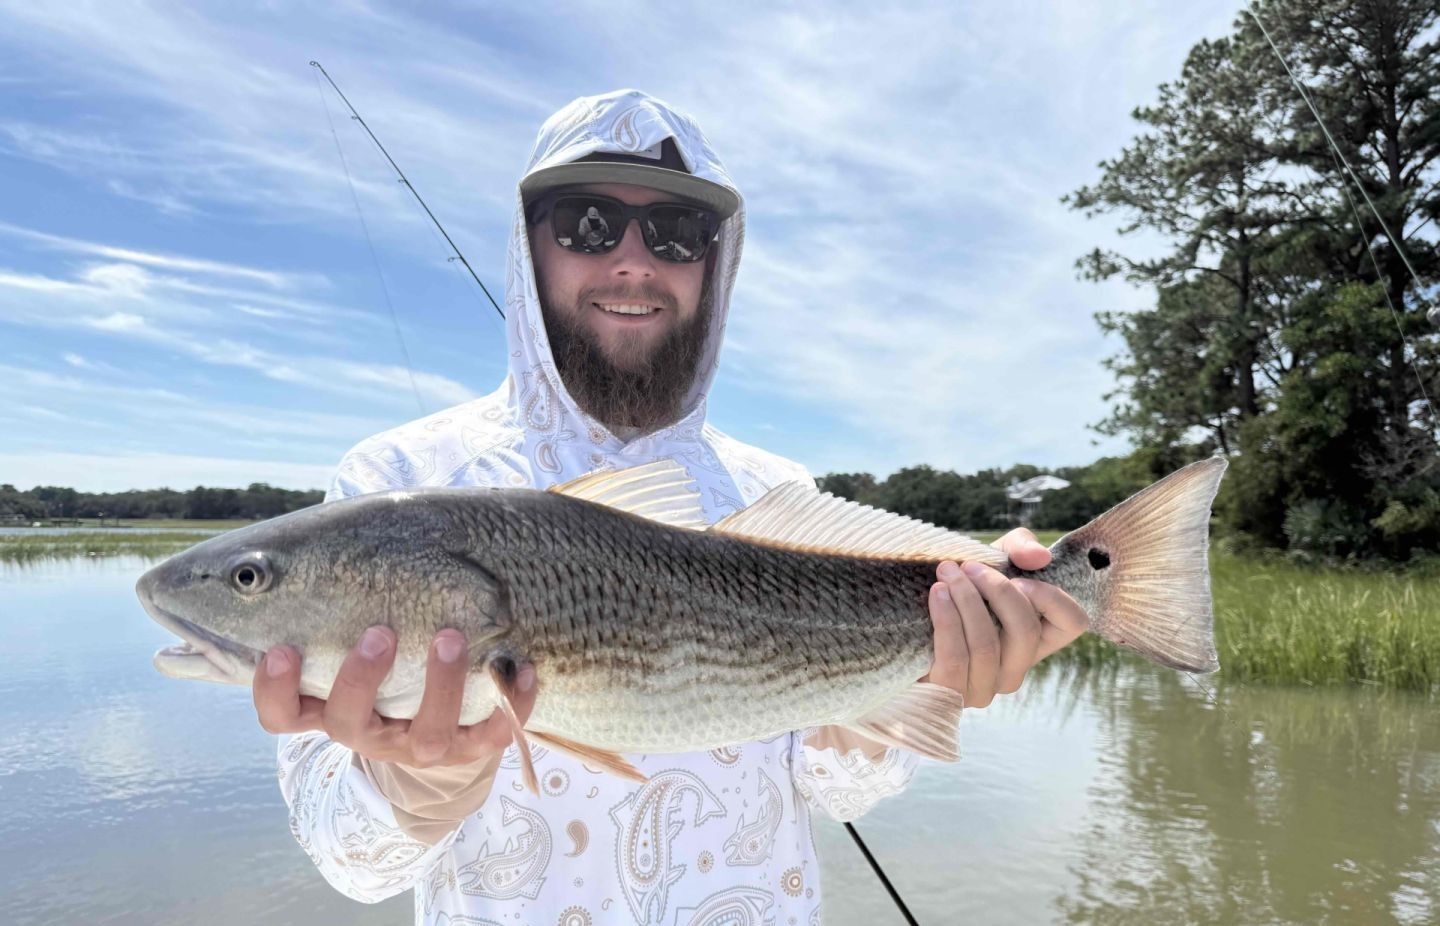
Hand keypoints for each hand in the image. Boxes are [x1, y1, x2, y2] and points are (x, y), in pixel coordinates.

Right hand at [253, 626, 536, 769]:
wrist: (441, 730)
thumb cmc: (388, 666)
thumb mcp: (354, 643)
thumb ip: (340, 610)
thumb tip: (329, 540)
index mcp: (329, 709)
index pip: (282, 715)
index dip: (275, 689)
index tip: (282, 648)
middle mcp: (369, 734)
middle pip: (349, 721)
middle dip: (361, 677)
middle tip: (380, 632)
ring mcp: (419, 747)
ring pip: (428, 734)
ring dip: (441, 685)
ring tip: (452, 637)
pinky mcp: (469, 750)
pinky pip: (493, 735)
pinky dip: (512, 703)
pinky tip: (523, 666)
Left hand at [921, 528, 1088, 707]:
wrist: (896, 625)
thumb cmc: (953, 590)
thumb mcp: (989, 561)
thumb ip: (1018, 548)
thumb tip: (1038, 557)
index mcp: (1035, 639)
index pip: (1073, 624)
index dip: (1052, 598)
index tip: (1019, 577)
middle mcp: (1015, 669)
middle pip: (1025, 631)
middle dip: (996, 590)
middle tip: (969, 566)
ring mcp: (984, 687)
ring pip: (986, 645)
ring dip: (965, 600)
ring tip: (945, 573)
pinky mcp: (949, 694)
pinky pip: (955, 660)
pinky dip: (947, 620)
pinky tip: (936, 594)